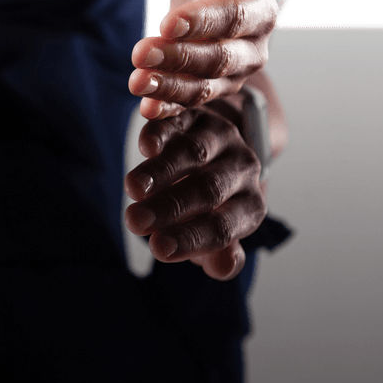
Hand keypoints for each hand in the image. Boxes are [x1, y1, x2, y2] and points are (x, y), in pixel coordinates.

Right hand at [124, 97, 265, 280]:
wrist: (221, 151)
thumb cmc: (212, 207)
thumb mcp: (217, 233)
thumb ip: (219, 255)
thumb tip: (224, 268)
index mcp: (250, 206)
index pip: (223, 227)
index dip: (191, 238)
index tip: (158, 249)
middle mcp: (242, 169)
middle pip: (209, 189)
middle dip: (170, 206)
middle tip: (135, 221)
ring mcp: (220, 137)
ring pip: (193, 152)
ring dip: (161, 171)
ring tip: (132, 189)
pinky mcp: (195, 114)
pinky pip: (179, 121)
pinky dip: (162, 132)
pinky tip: (146, 146)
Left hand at [129, 0, 279, 119]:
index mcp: (261, 12)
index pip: (232, 19)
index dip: (200, 23)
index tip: (166, 24)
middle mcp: (253, 49)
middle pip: (216, 59)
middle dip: (177, 58)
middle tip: (140, 53)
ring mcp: (235, 74)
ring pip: (203, 86)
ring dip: (168, 87)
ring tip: (137, 82)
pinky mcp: (212, 88)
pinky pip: (190, 103)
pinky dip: (168, 108)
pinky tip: (146, 108)